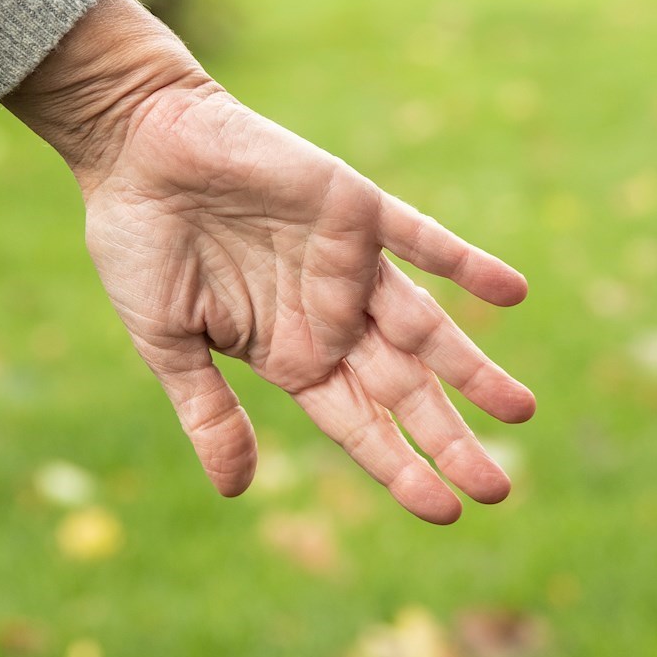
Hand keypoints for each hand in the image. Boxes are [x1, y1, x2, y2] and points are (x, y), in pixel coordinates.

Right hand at [5, 0, 534, 522]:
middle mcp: (332, 316)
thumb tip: (236, 490)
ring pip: (426, 327)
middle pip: (405, 390)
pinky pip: (422, 239)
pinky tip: (511, 292)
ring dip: (472, 365)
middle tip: (498, 488)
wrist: (136, 144)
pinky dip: (465, 263)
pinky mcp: (356, 208)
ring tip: (519, 408)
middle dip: (450, 438)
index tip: (445, 511)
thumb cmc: (141, 244)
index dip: (400, 467)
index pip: (360, 425)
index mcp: (291, 355)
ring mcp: (350, 264)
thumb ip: (208, 411)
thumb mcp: (168, 342)